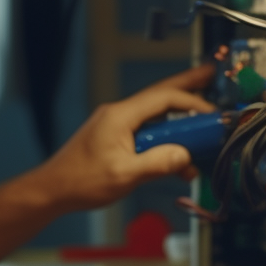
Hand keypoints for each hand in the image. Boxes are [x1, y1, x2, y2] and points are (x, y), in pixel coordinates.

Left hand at [30, 64, 216, 212]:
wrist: (53, 189)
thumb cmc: (80, 181)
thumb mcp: (123, 175)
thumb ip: (157, 164)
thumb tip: (184, 156)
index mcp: (120, 115)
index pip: (163, 98)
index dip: (191, 102)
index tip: (212, 114)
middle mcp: (119, 114)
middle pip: (160, 96)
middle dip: (187, 85)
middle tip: (211, 75)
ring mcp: (117, 125)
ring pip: (156, 116)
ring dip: (180, 122)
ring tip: (203, 122)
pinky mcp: (116, 138)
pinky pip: (147, 133)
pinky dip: (165, 142)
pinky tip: (179, 161)